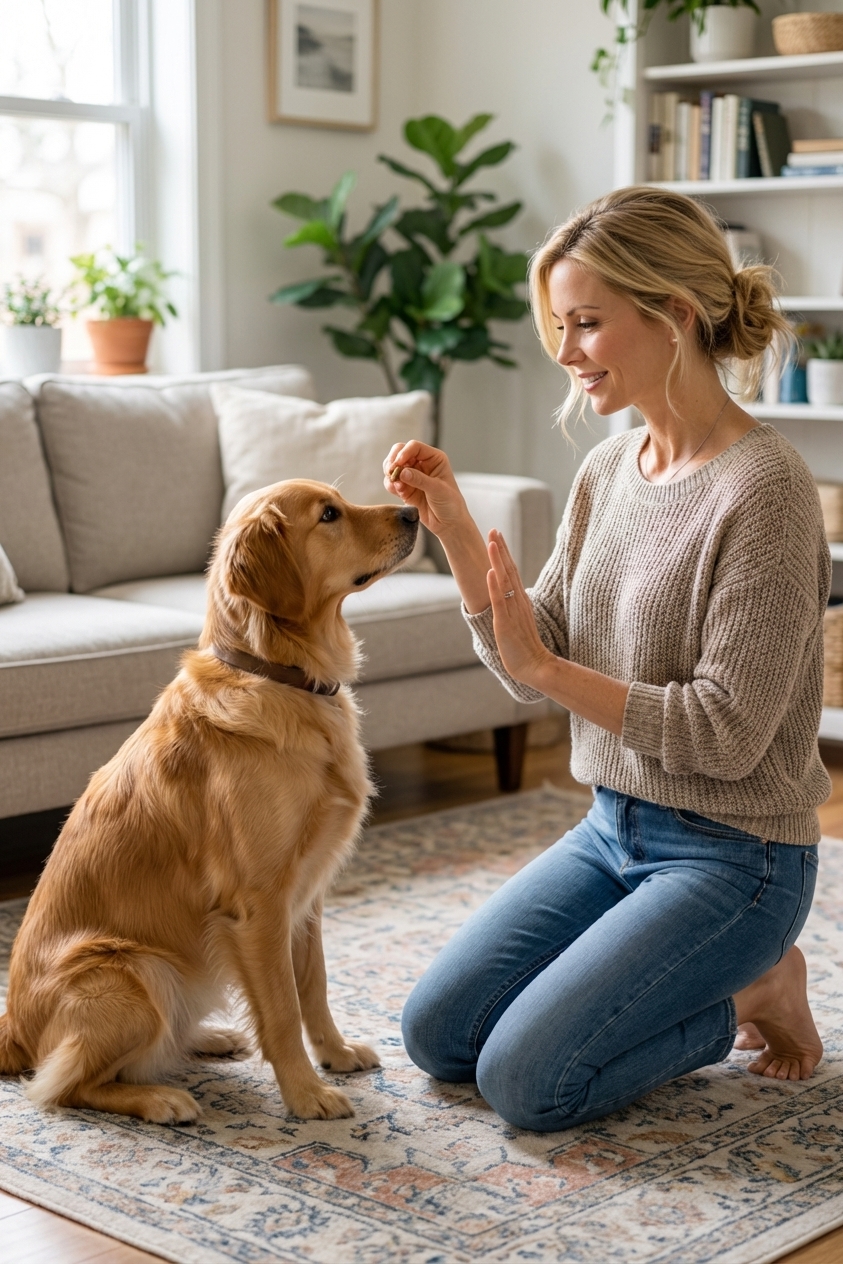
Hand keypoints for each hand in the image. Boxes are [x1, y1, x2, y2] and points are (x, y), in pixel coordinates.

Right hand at [382, 441, 467, 536]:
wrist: (449, 524)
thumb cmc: (451, 504)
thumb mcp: (437, 490)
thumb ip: (419, 480)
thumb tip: (402, 472)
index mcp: (434, 459)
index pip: (414, 447)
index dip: (404, 453)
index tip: (398, 464)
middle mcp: (422, 464)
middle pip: (399, 452)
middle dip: (393, 461)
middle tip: (390, 472)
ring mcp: (412, 476)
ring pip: (393, 466)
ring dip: (390, 474)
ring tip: (395, 485)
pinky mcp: (405, 488)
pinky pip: (392, 482)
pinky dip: (390, 485)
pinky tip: (397, 491)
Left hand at [487, 530, 551, 688]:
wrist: (535, 665)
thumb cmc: (524, 645)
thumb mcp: (517, 620)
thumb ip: (511, 607)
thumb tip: (504, 597)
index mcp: (520, 600)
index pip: (511, 571)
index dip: (504, 553)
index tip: (497, 536)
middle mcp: (518, 601)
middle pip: (509, 570)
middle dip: (501, 549)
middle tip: (494, 530)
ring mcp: (513, 611)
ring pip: (504, 581)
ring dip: (498, 561)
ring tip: (492, 542)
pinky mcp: (506, 623)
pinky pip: (500, 602)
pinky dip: (495, 586)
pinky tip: (490, 572)